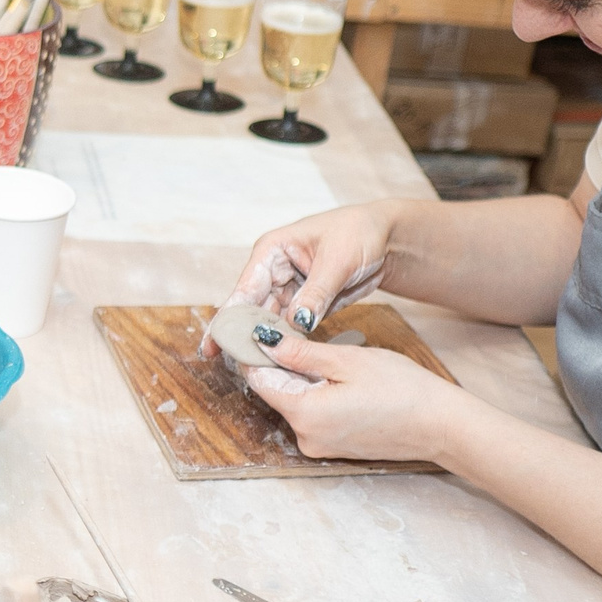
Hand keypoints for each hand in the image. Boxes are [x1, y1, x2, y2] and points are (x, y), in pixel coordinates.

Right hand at [210, 201, 407, 354]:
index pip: (245, 288)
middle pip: (251, 309)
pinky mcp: (304, 304)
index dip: (229, 318)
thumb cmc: (359, 233)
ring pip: (269, 321)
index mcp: (272, 251)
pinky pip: (290, 328)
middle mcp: (273, 271)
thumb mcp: (338, 261)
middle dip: (243, 336)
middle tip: (233, 364)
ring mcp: (288, 289)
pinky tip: (276, 362)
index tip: (215, 344)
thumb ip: (316, 293)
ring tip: (253, 369)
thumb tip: (297, 324)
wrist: (386, 238)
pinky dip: (285, 344)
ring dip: (264, 343)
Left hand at [243, 333, 480, 464]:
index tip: (256, 327)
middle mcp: (305, 437)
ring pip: (294, 401)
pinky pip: (312, 414)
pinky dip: (316, 393)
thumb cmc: (402, 390)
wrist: (442, 425)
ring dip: (300, 377)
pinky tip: (336, 377)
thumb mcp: (348, 361)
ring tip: (323, 353)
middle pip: (275, 392)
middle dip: (280, 363)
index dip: (254, 352)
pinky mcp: (334, 446)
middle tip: (292, 331)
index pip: (259, 380)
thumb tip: (264, 341)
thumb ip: (301, 353)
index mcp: (304, 414)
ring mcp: (320, 445)